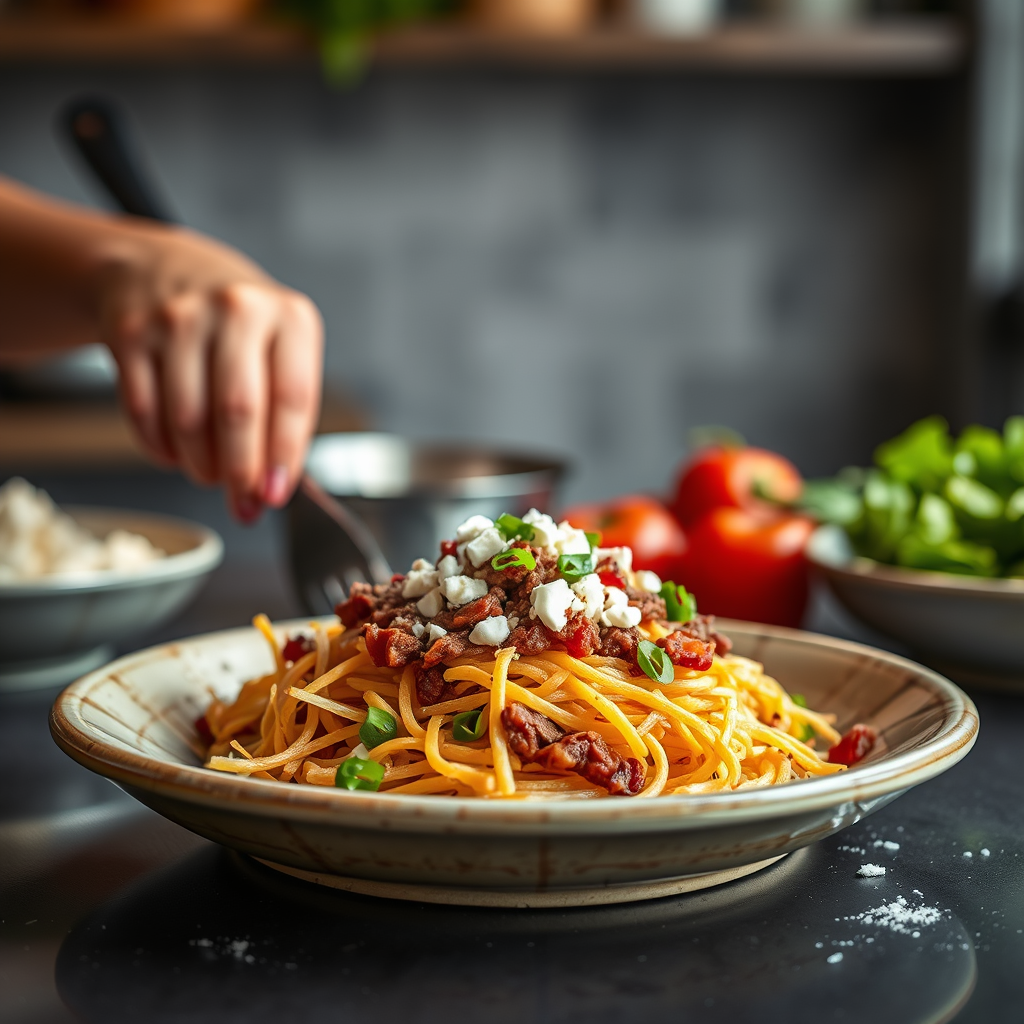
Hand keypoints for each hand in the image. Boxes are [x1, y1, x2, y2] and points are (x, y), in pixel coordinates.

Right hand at [98, 225, 322, 521]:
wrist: (162, 269)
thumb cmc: (236, 325)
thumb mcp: (278, 349)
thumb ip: (282, 414)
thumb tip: (269, 489)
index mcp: (289, 316)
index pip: (293, 398)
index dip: (283, 456)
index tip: (274, 495)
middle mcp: (236, 309)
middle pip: (238, 411)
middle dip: (240, 471)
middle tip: (242, 501)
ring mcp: (179, 318)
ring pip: (188, 418)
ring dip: (199, 464)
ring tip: (209, 474)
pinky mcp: (131, 333)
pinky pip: (144, 412)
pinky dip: (161, 448)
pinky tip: (175, 454)